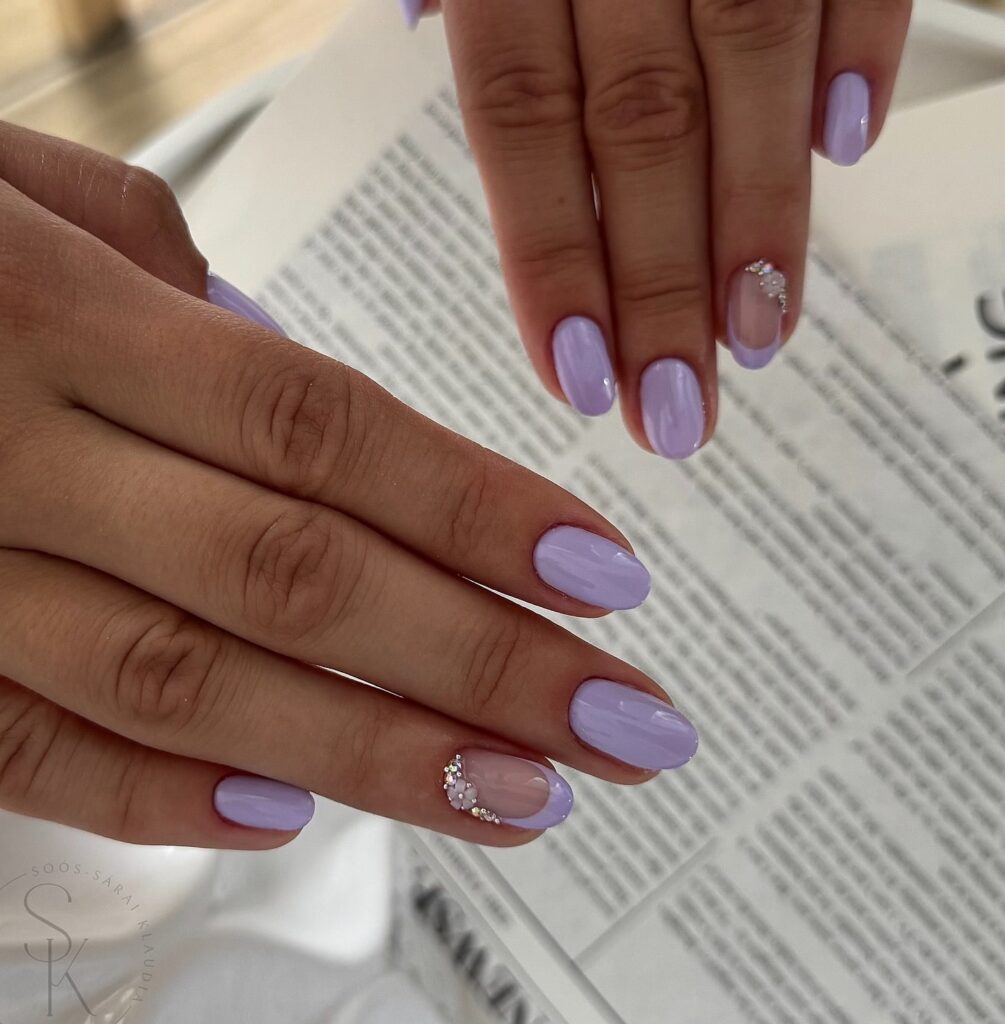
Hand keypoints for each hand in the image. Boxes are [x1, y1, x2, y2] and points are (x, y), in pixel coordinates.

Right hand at [0, 124, 696, 849]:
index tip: (607, 578)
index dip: (482, 512)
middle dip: (481, 664)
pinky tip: (296, 819)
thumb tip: (304, 396)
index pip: (330, 433)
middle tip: (621, 724)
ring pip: (193, 683)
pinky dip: (164, 797)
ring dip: (375, 753)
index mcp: (67, 317)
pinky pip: (34, 748)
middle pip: (302, 576)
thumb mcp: (36, 203)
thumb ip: (183, 301)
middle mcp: (18, 453)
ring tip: (521, 792)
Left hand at [404, 0, 909, 456]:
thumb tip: (432, 37)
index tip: (580, 379)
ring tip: (761, 335)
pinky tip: (851, 143)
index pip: (525, 122)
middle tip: (677, 413)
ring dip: (761, 212)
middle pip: (637, 124)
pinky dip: (859, 40)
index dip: (555, 259)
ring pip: (745, 59)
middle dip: (661, 284)